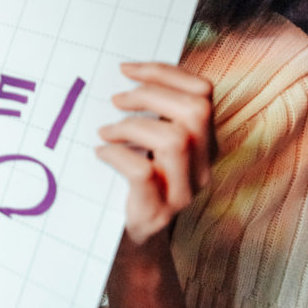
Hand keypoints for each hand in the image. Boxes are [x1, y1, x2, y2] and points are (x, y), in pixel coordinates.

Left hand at [96, 62, 214, 243]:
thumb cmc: (135, 179)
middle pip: (195, 111)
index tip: (126, 68)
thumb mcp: (149, 141)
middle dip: (149, 95)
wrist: (131, 238)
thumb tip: (124, 71)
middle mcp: (203, 166)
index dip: (165, 72)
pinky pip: (143, 173)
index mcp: (205, 142)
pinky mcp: (157, 212)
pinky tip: (102, 153)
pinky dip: (117, 156)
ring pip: (175, 140)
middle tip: (115, 100)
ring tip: (106, 132)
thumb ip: (152, 111)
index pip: (203, 93)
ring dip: (131, 127)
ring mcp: (183, 192)